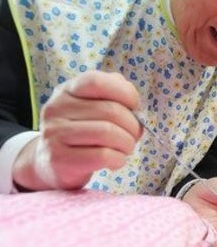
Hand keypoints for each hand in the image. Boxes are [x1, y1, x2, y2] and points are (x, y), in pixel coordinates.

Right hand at [12, 71, 143, 190]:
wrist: (51, 165)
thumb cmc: (82, 132)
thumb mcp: (92, 108)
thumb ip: (112, 96)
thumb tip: (133, 101)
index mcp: (67, 90)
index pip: (97, 82)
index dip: (124, 92)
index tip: (134, 106)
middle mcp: (56, 108)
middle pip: (110, 110)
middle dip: (133, 125)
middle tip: (135, 135)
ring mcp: (54, 134)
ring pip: (108, 133)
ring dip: (127, 143)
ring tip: (127, 148)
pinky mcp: (58, 159)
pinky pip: (102, 155)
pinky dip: (118, 159)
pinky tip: (116, 160)